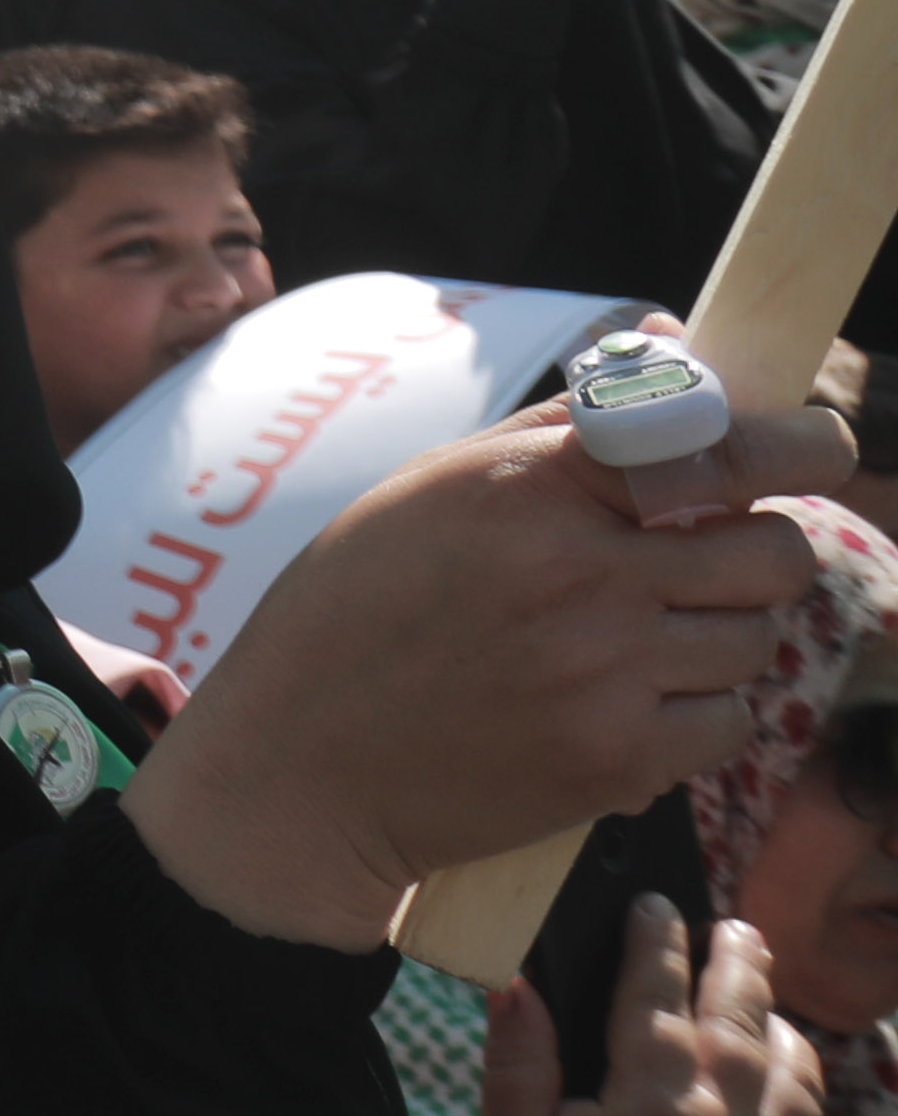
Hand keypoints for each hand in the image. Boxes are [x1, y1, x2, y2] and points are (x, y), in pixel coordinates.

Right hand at [130, 403, 853, 945]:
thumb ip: (565, 425)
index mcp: (528, 487)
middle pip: (773, 552)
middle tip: (704, 565)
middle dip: (758, 553)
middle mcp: (576, 573)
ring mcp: (602, 672)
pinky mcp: (616, 761)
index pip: (721, 447)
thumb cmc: (355, 611)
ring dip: (716, 638)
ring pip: (756, 640)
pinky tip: (619, 706)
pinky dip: (693, 715)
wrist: (297, 768)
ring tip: (633, 644)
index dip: (799, 445)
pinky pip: (728, 722)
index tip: (817, 448)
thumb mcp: (431, 488)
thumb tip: (682, 347)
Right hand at [474, 901, 839, 1115]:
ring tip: (763, 1016)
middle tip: (736, 929)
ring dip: (782, 1036)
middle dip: (739, 962)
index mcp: (649, 1101)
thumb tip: (521, 981)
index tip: (655, 904)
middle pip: (744, 1018)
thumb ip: (519, 1057)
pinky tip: (772, 1113)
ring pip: (798, 1078)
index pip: (657, 993)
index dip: (655, 940)